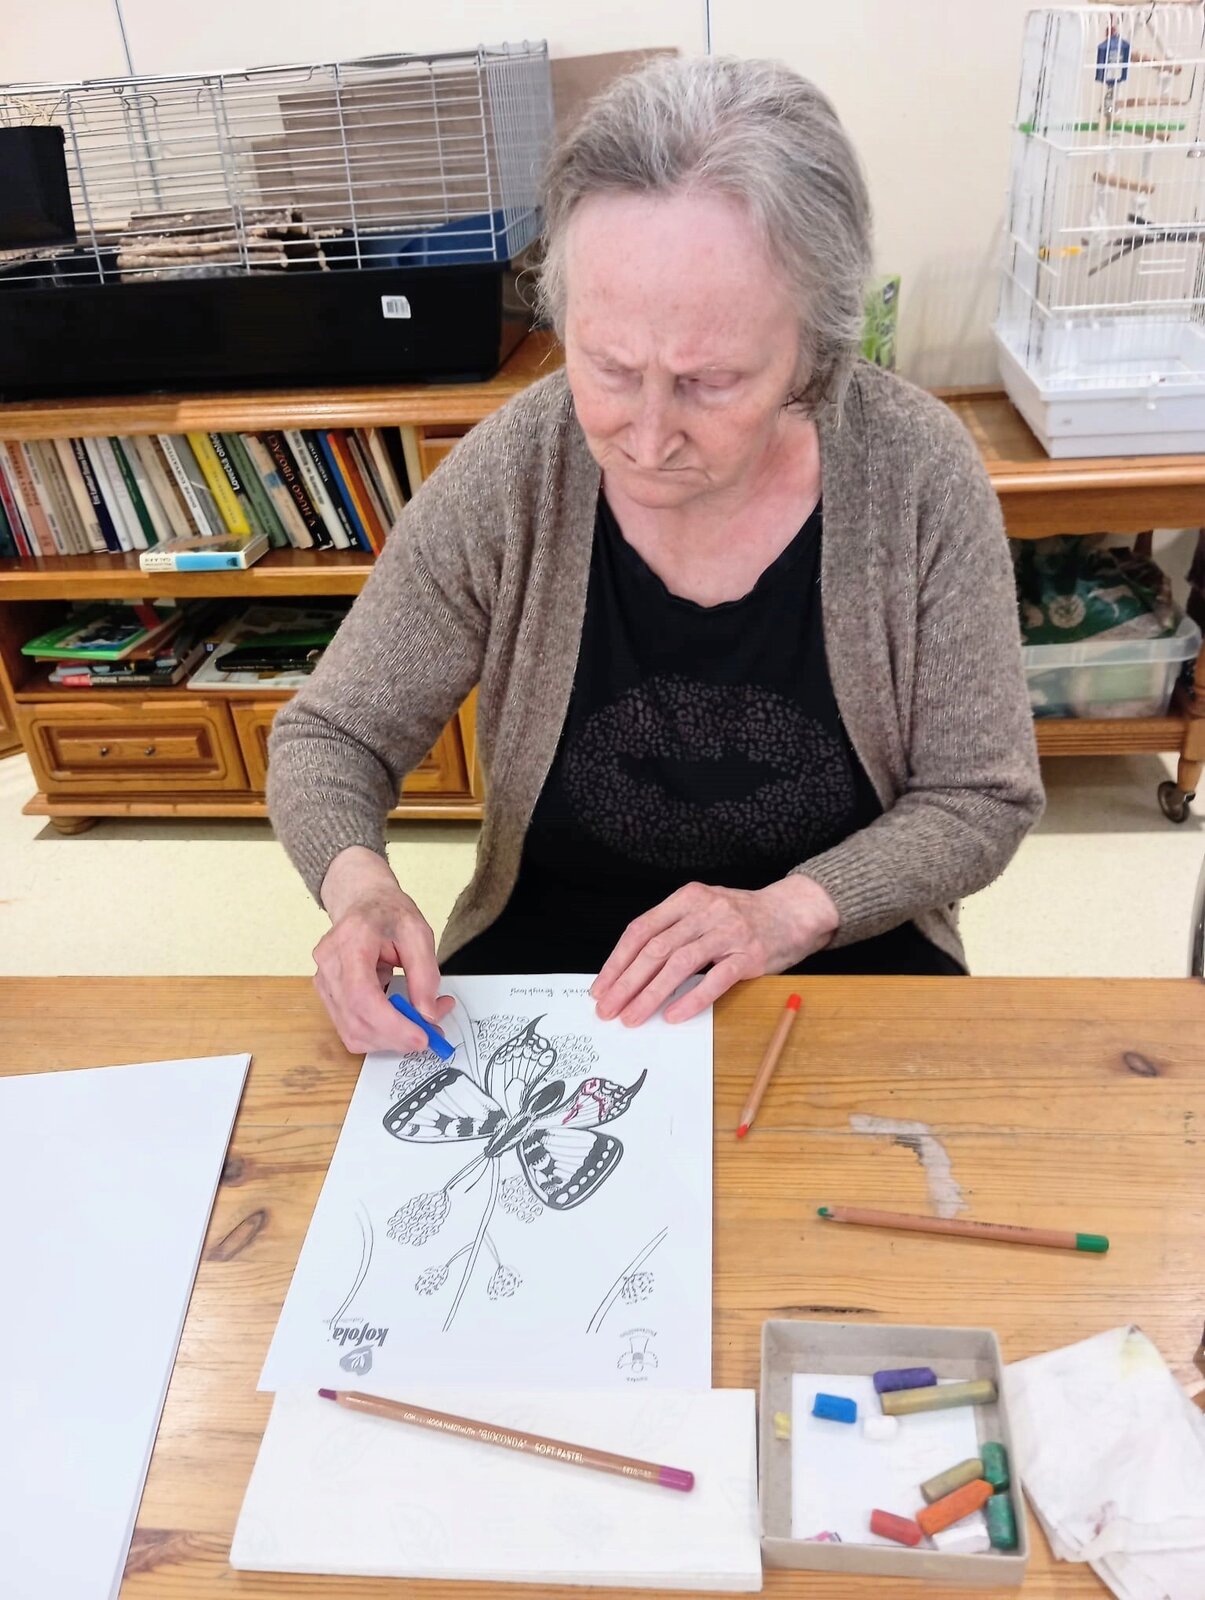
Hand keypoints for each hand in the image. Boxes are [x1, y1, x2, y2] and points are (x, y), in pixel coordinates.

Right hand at [314, 846, 453, 1054]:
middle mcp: (329, 965)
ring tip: (416, 1023)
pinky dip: (377, 1035)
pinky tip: (397, 1021)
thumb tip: (428, 1015)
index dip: (392, 1024)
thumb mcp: (419, 933)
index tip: (422, 1036)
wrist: (363, 902)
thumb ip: (425, 975)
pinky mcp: (327, 994)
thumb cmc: (388, 913)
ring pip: (351, 1032)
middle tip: (431, 1034)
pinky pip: (349, 1029)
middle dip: (396, 1038)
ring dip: (388, 1040)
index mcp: (350, 942)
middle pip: (356, 1021)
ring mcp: (324, 982)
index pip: (362, 995)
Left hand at [591, 875, 838, 1026]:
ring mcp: (729, 932)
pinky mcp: (751, 955)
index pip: (641, 930)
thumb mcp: (703, 910)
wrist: (794, 911)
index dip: (617, 961)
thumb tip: (630, 971)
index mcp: (688, 898)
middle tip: (608, 1009)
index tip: (600, 987)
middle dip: (626, 983)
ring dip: (650, 994)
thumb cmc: (742, 916)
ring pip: (680, 964)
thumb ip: (673, 931)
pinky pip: (716, 980)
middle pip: (655, 949)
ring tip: (632, 1017)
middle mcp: (706, 911)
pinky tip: (672, 1016)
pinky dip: (691, 999)